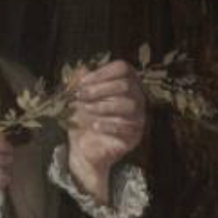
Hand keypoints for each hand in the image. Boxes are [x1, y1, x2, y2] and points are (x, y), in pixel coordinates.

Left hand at [66, 60, 146, 204]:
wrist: (83, 149)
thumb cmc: (83, 119)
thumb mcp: (79, 98)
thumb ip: (81, 82)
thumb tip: (81, 69)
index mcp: (125, 83)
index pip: (123, 68)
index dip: (102, 72)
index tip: (83, 82)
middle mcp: (136, 97)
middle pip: (126, 85)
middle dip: (100, 89)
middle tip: (81, 95)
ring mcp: (138, 117)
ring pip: (129, 105)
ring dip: (104, 106)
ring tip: (86, 110)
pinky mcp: (134, 136)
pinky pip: (126, 127)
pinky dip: (108, 125)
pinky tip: (94, 126)